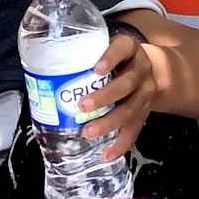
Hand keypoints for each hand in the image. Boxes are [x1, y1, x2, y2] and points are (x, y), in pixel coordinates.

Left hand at [79, 31, 157, 159]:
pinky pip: (134, 129)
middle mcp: (142, 70)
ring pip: (130, 109)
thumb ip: (86, 50)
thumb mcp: (108, 44)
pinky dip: (121, 144)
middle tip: (82, 106)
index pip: (123, 48)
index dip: (111, 58)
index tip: (96, 69)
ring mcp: (145, 92)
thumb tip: (45, 60)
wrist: (153, 70)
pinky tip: (107, 154)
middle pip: (126, 83)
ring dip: (109, 122)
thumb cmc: (117, 57)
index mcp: (130, 48)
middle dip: (104, 96)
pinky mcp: (145, 112)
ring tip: (88, 132)